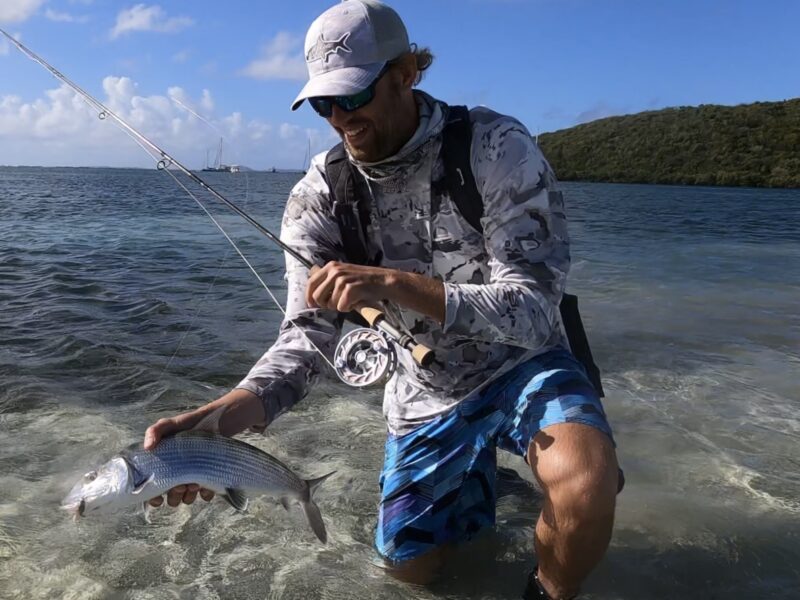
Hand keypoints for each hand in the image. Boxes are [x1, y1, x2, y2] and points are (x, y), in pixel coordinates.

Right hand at [143, 388, 265, 507]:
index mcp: (162, 469)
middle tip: (179, 485)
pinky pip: (206, 495)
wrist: (211, 423)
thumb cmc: (185, 425)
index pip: (152, 491)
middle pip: (171, 498)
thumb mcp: (167, 425)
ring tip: (194, 483)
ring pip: (187, 499)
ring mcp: (192, 480)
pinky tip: (206, 483)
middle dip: (174, 495)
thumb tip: (147, 447)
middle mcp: (175, 478)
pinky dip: (206, 492)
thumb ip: (154, 432)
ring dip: (189, 494)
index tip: (158, 498)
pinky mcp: (208, 480)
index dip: (153, 498)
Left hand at [306, 262, 393, 312]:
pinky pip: (341, 307)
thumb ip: (329, 281)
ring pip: (330, 304)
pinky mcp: (350, 289)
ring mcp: (342, 280)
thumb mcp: (344, 274)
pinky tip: (356, 301)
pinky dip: (348, 308)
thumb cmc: (365, 280)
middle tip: (337, 303)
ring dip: (340, 306)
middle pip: (317, 296)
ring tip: (351, 299)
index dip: (309, 296)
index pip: (311, 282)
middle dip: (325, 304)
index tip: (312, 304)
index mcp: (331, 266)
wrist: (384, 280)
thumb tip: (314, 296)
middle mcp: (335, 271)